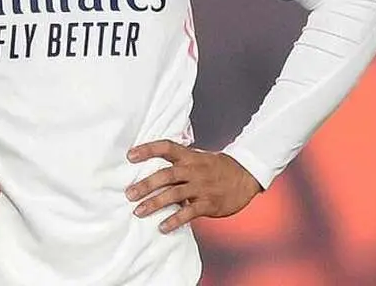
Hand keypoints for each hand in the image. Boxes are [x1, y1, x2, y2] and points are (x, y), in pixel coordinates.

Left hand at [125, 140, 260, 232]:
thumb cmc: (217, 168)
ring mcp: (202, 187)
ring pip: (174, 194)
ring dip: (155, 203)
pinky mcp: (209, 203)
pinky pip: (189, 213)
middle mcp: (194, 170)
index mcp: (190, 156)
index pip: (166, 147)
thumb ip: (180, 162)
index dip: (148, 150)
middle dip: (146, 184)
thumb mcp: (200, 158)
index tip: (130, 155)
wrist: (246, 176)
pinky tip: (162, 227)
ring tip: (139, 211)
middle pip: (166, 175)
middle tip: (129, 193)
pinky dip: (175, 220)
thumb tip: (153, 166)